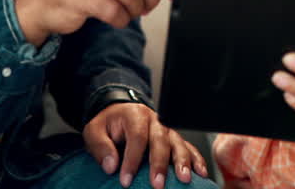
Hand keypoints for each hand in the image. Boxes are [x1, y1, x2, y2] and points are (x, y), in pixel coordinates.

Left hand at [83, 102, 207, 188]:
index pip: (136, 137)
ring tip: (184, 178)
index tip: (126, 180)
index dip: (132, 160)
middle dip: (160, 163)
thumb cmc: (108, 124)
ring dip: (182, 161)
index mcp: (134, 115)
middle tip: (157, 184)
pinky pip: (187, 147)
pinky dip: (195, 159)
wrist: (118, 113)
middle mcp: (154, 120)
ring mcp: (166, 129)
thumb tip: (111, 165)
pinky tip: (199, 172)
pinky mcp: (173, 138)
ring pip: (177, 142)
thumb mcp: (94, 131)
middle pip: (160, 140)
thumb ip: (100, 147)